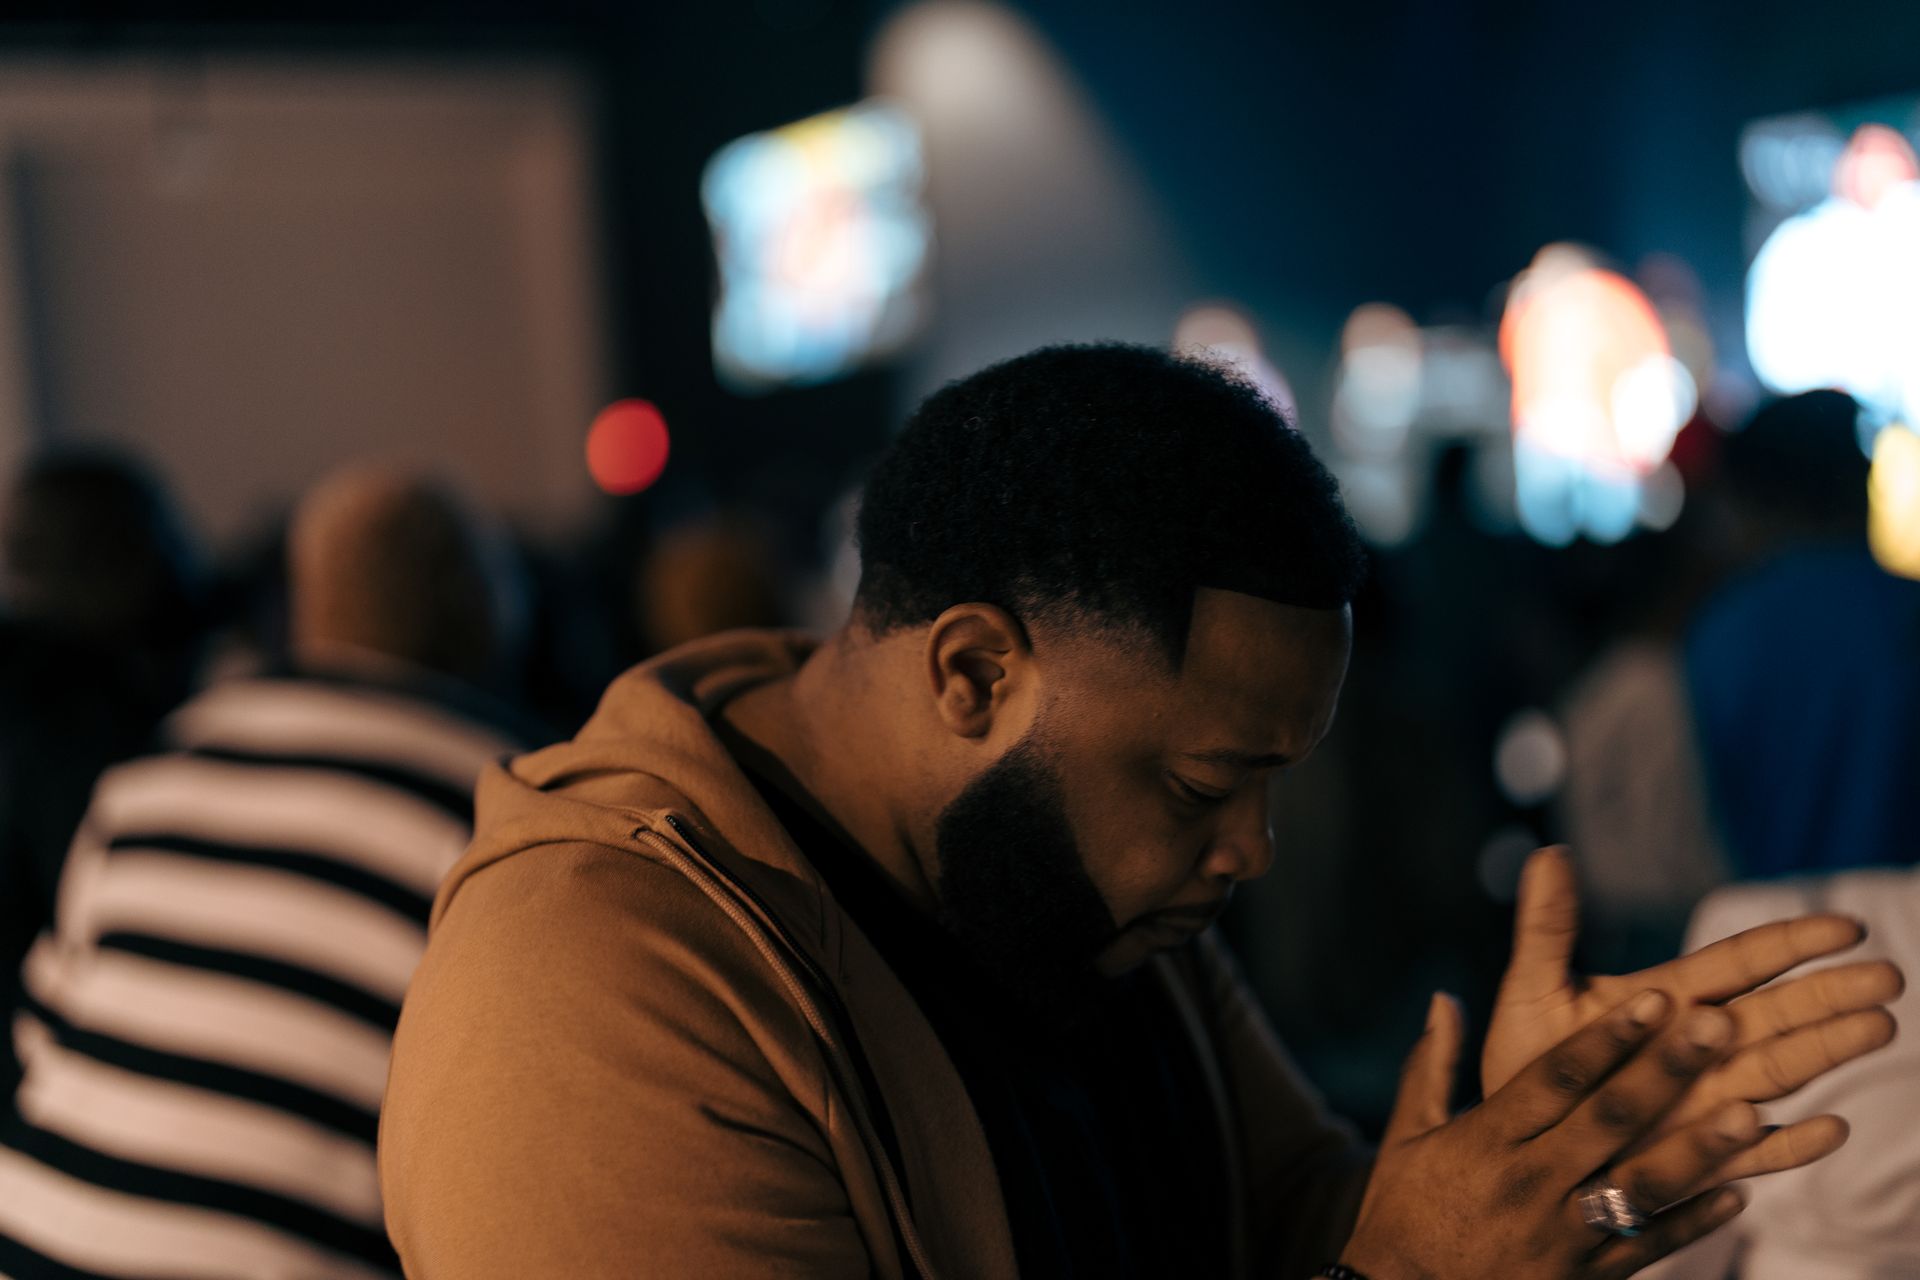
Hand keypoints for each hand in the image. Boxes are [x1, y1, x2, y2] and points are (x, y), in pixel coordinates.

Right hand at [1342, 989, 1811, 1279]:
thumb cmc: (1404, 1211)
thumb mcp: (1406, 1137)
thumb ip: (1432, 1067)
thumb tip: (1443, 997)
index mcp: (1487, 1140)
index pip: (1556, 1078)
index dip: (1607, 1037)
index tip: (1653, 997)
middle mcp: (1529, 1181)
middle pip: (1609, 1119)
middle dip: (1665, 1071)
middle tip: (1717, 1026)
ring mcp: (1561, 1234)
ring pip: (1640, 1185)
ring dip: (1699, 1149)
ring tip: (1750, 1114)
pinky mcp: (1584, 1278)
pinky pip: (1648, 1246)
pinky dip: (1694, 1221)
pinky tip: (1738, 1192)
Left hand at [1483, 847, 1901, 1144]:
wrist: (1515, 1144)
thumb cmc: (1527, 1065)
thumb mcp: (1532, 990)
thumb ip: (1547, 927)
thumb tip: (1548, 852)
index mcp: (1668, 999)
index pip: (1742, 961)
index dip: (1793, 942)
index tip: (1846, 926)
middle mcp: (1701, 1047)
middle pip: (1778, 1013)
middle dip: (1832, 994)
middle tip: (1889, 977)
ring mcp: (1707, 1101)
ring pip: (1781, 1070)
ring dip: (1829, 1050)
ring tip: (1879, 1028)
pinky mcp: (1699, 1157)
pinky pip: (1755, 1152)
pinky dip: (1792, 1144)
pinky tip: (1831, 1129)